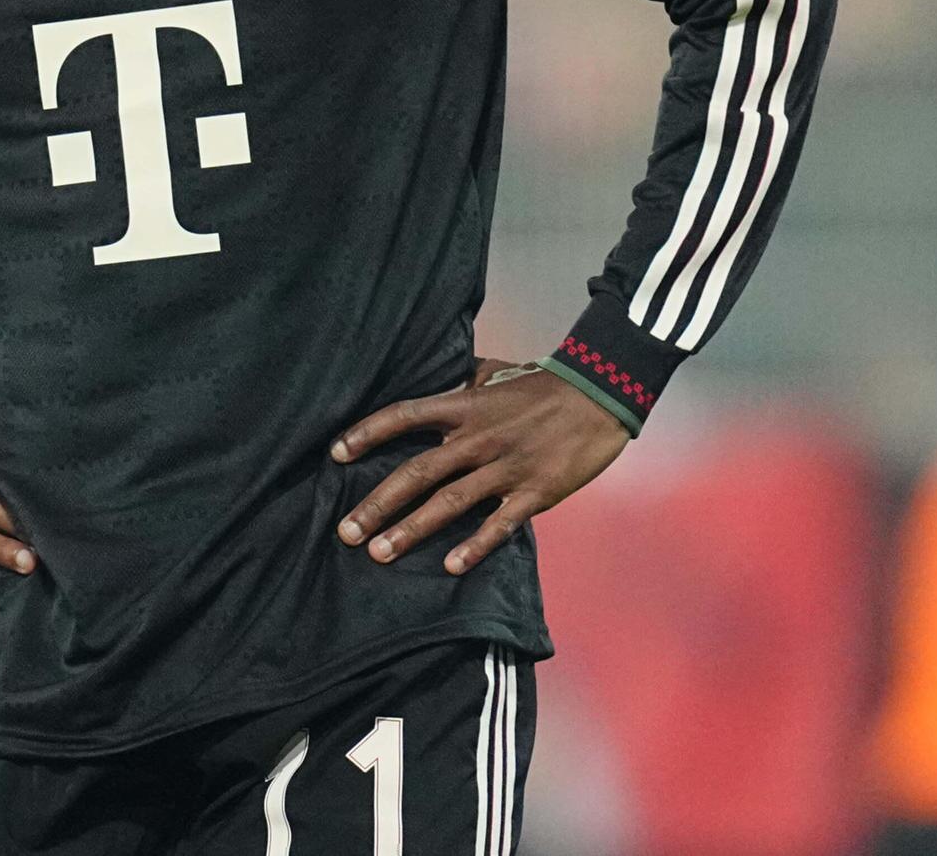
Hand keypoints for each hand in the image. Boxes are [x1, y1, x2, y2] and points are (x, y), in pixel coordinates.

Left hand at [331, 357, 627, 575]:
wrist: (601, 394)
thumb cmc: (543, 382)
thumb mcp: (495, 370)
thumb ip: (461, 377)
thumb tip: (433, 372)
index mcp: (465, 405)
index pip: (404, 415)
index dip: (367, 433)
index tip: (335, 454)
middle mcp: (478, 437)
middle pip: (416, 472)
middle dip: (377, 503)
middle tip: (346, 531)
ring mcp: (506, 467)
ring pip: (449, 503)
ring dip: (411, 529)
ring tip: (380, 553)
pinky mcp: (535, 492)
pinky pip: (499, 524)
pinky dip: (475, 546)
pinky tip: (450, 566)